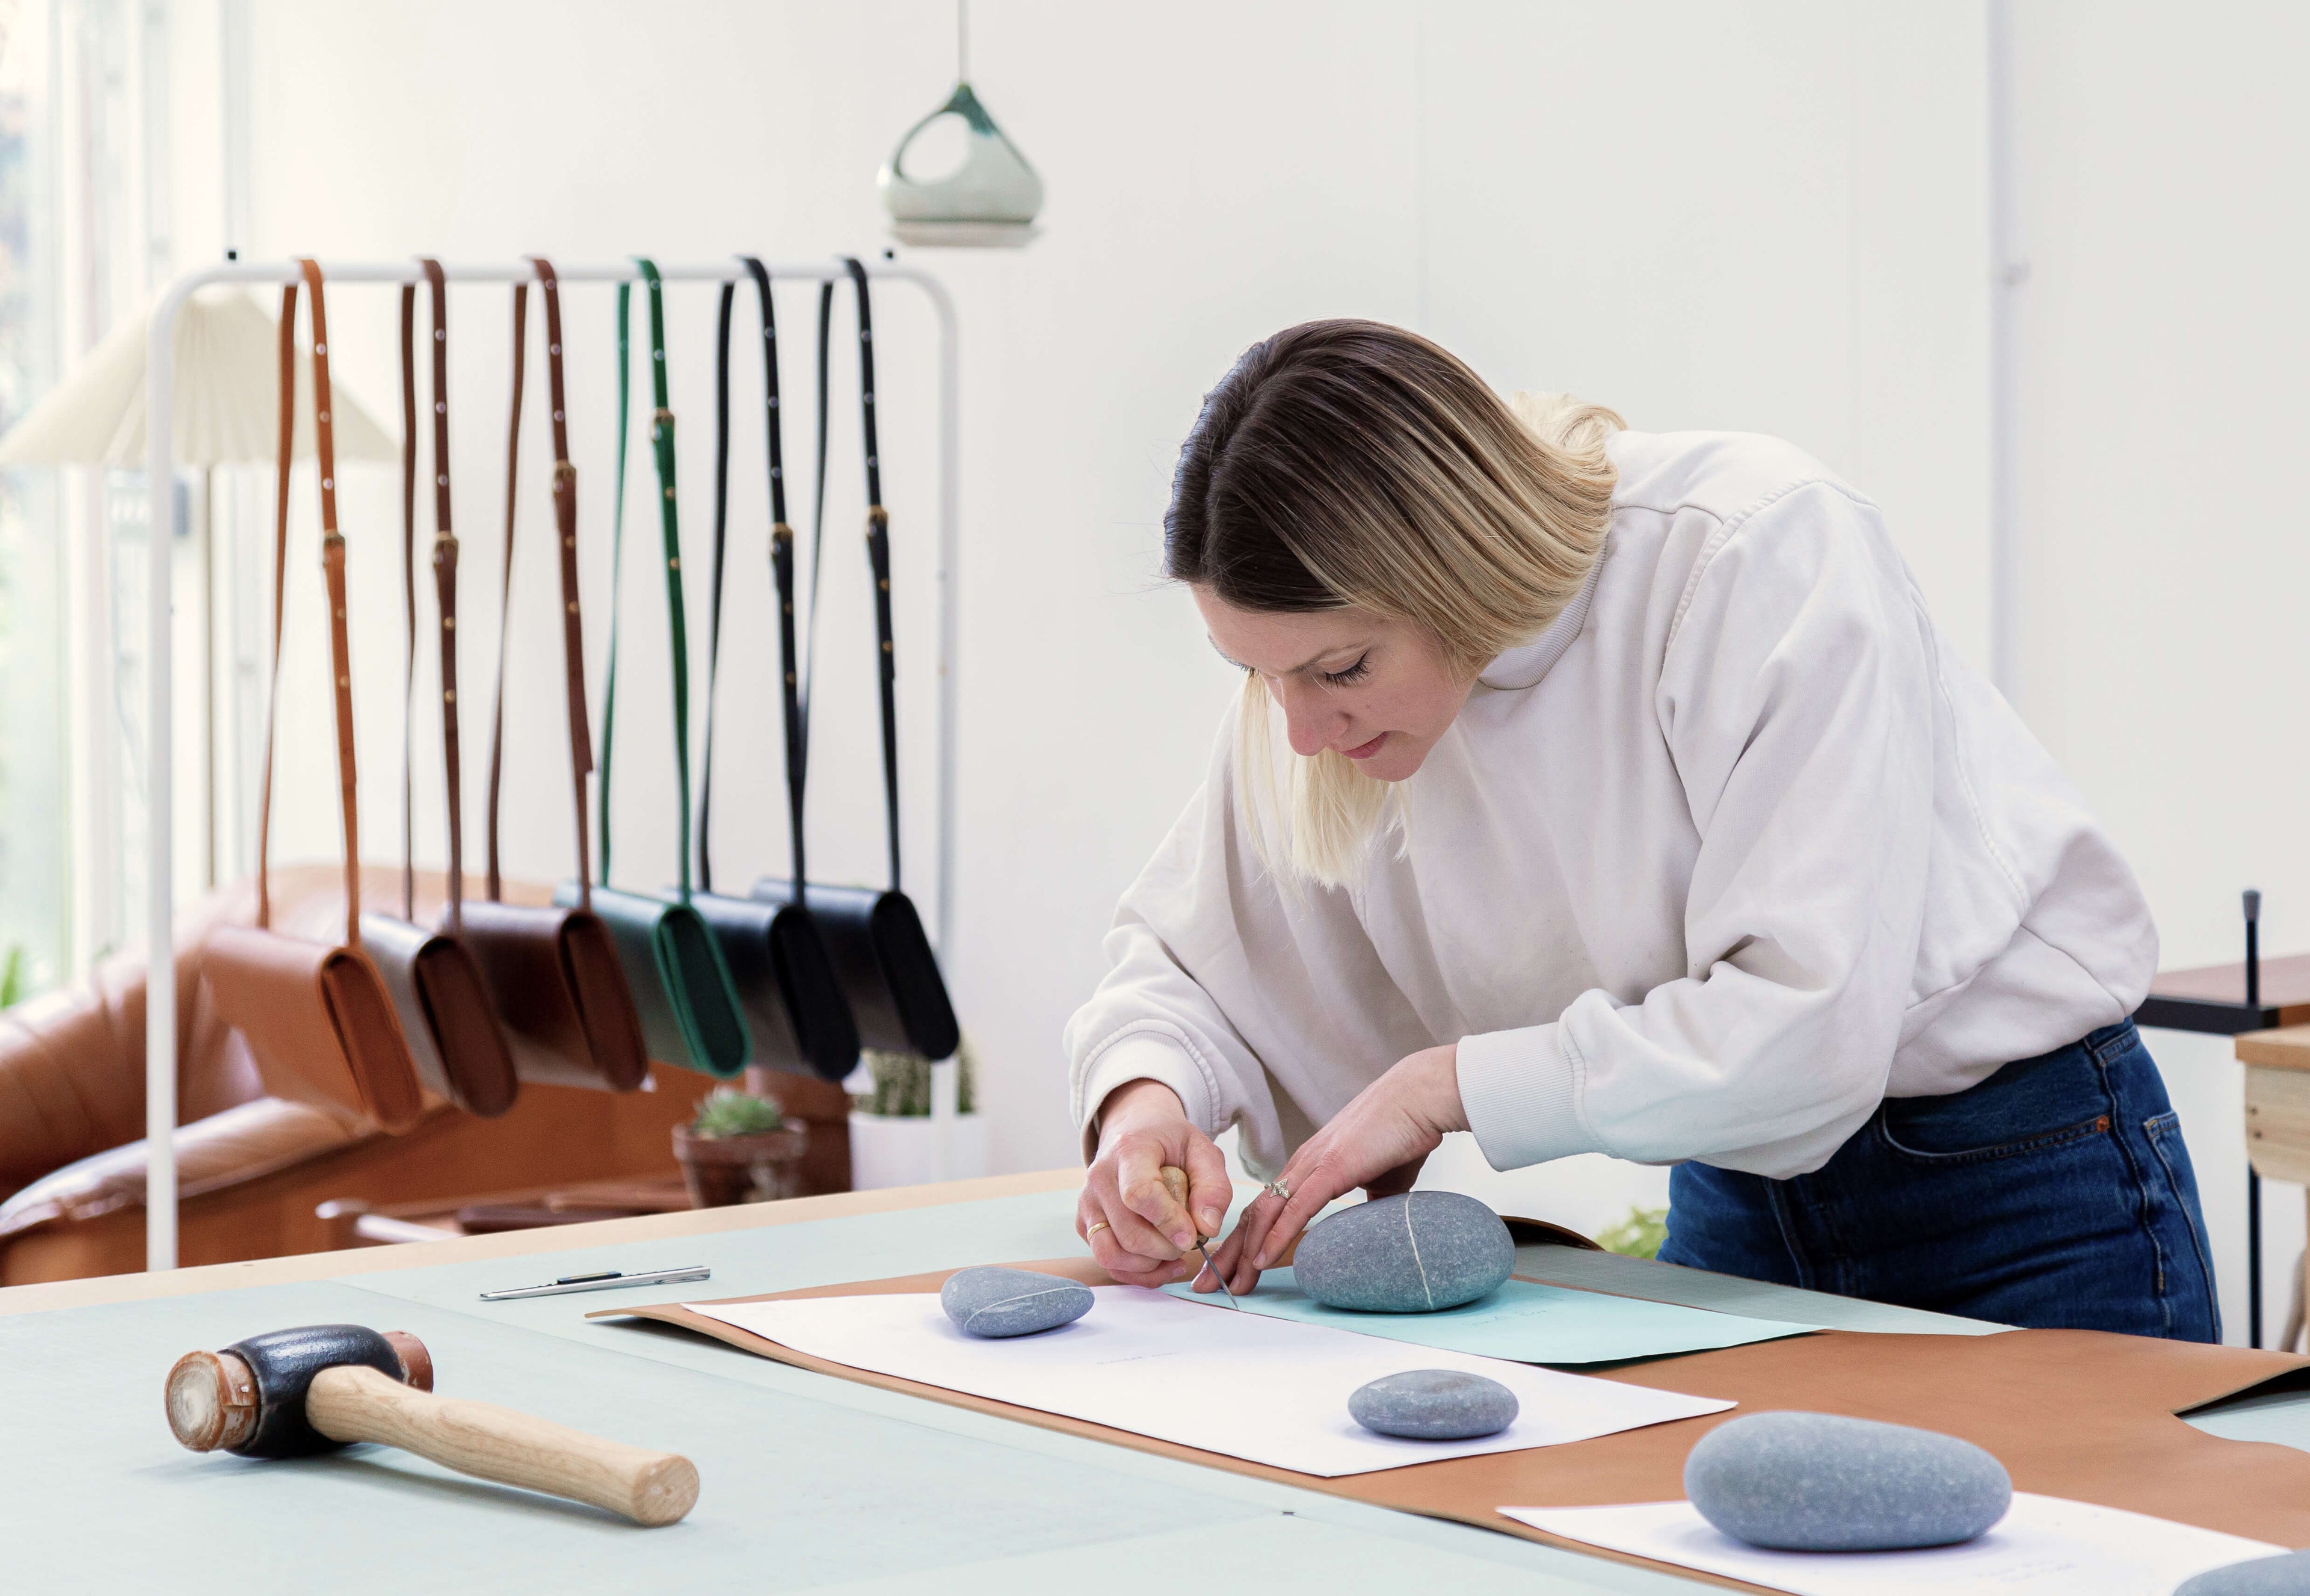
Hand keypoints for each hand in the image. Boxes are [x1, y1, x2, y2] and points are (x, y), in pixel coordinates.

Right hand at [1078, 1079, 1232, 1288]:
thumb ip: (1213, 1186)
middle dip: (1166, 1249)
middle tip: (1189, 1242)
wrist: (1134, 1130)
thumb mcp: (1202, 1150)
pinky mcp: (1083, 1223)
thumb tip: (1207, 1227)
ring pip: (1110, 1254)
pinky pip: (1105, 1261)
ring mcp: (1088, 1202)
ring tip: (1174, 1256)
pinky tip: (1159, 1263)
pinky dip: (1136, 1272)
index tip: (1192, 1236)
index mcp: (1130, 1150)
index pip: (1140, 1194)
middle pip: (1128, 1233)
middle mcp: (1099, 1176)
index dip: (1169, 1222)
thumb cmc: (1170, 1142)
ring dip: (1148, 1266)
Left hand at [1206, 1043, 1466, 1295]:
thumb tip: (1372, 1223)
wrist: (1419, 1099)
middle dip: (1227, 1252)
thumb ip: (1368, 1199)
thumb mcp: (1381, 1179)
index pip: (1265, 1210)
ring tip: (1227, 1282)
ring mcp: (1313, 1166)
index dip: (1243, 1241)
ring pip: (1266, 1214)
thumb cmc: (1403, 1134)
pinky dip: (1276, 1236)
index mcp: (1309, 1167)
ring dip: (1243, 1252)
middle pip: (1253, 1215)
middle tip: (1204, 1283)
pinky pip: (1297, 1208)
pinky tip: (1260, 1258)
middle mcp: (1301, 1166)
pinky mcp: (1331, 1168)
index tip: (1229, 1269)